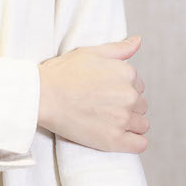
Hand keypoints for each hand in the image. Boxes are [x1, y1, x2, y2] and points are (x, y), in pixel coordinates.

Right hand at [36, 35, 148, 152]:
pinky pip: (139, 144)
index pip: (138, 86)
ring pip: (142, 124)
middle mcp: (129, 95)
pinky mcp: (114, 140)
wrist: (43, 95)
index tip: (107, 93)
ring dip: (130, 124)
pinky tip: (121, 138)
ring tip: (109, 122)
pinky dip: (134, 142)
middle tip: (105, 107)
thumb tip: (138, 41)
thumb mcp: (91, 52)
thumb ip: (119, 48)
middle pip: (141, 105)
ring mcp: (123, 119)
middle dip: (127, 106)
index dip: (123, 89)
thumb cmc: (63, 72)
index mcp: (127, 73)